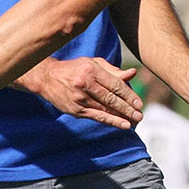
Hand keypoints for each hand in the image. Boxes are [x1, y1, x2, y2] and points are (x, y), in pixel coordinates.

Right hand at [19, 57, 141, 128]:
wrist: (48, 78)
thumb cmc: (76, 68)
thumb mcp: (94, 63)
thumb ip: (114, 71)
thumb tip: (133, 73)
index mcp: (92, 70)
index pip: (114, 84)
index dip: (129, 95)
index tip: (139, 102)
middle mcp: (85, 84)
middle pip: (111, 99)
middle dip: (127, 108)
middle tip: (140, 115)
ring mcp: (79, 98)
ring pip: (105, 109)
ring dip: (121, 117)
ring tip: (134, 122)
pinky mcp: (75, 110)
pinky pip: (96, 116)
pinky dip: (110, 121)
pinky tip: (122, 124)